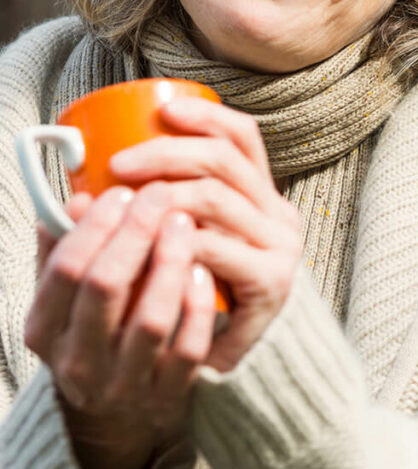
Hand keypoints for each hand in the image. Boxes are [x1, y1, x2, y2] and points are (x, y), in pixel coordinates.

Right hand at [25, 187, 216, 468]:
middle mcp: (78, 363)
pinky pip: (188, 347)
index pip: (66, 270)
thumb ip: (64, 248)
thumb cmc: (94, 329)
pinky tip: (205, 270)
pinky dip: (197, 307)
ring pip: (150, 319)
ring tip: (184, 222)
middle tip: (160, 194)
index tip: (122, 191)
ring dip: (170, 263)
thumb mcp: (66, 295)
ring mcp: (124, 384)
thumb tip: (78, 197)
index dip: (95, 225)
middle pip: (106, 287)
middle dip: (135, 233)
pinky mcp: (167, 395)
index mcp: (44, 332)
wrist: (119, 410)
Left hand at [108, 97, 301, 371]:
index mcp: (262, 195)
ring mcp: (280, 247)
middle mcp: (279, 214)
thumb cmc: (198, 292)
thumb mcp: (188, 240)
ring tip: (126, 206)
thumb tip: (87, 182)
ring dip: (163, 195)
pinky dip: (176, 241)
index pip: (244, 137)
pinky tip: (152, 244)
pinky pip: (217, 248)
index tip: (162, 110)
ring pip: (216, 199)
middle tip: (119, 165)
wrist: (234, 358)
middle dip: (167, 153)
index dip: (205, 117)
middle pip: (224, 161)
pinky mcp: (272, 282)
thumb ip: (164, 208)